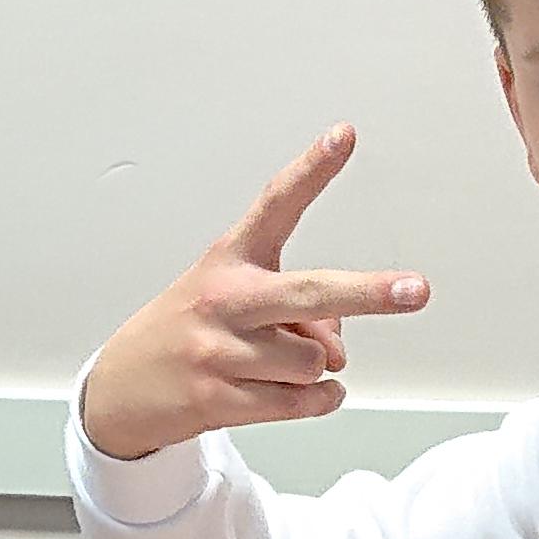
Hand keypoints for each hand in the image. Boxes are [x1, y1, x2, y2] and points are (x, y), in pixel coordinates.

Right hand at [74, 128, 435, 462]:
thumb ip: (297, 309)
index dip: (312, 169)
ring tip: (280, 365)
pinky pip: (301, 402)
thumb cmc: (191, 329)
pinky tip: (302, 392)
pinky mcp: (218, 398)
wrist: (121, 388)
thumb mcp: (234, 300)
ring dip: (316, 368)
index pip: (275, 204)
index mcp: (230, 259)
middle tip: (417, 290)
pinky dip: (319, 400)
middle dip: (370, 293)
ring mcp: (219, 351)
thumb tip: (337, 347)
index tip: (345, 135)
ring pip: (314, 361)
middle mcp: (225, 298)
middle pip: (311, 293)